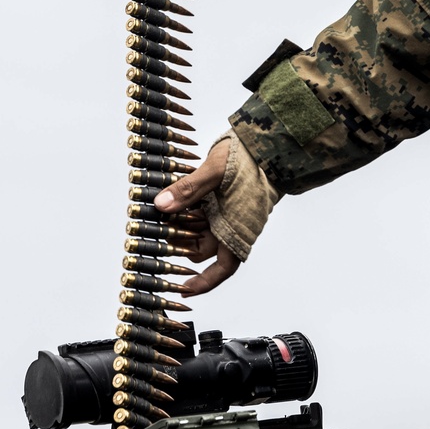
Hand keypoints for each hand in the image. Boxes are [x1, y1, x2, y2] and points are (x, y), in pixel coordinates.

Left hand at [154, 139, 240, 295]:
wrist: (272, 140)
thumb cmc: (252, 158)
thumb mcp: (215, 172)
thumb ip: (188, 190)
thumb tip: (161, 205)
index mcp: (237, 228)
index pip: (222, 268)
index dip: (203, 282)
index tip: (183, 288)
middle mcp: (234, 225)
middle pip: (201, 247)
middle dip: (179, 241)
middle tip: (158, 227)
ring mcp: (230, 212)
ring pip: (199, 228)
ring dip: (181, 222)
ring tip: (163, 209)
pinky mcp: (227, 199)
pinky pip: (204, 211)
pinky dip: (188, 208)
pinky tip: (175, 197)